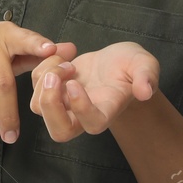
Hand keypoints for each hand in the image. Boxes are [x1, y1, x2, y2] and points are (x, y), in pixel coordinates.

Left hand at [30, 40, 159, 138]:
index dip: (81, 107)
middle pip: (59, 131)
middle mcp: (83, 115)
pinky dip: (43, 64)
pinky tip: (64, 52)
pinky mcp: (53, 90)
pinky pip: (36, 83)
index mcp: (107, 111)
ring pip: (39, 106)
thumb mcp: (145, 65)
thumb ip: (147, 77)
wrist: (116, 62)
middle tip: (54, 76)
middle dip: (50, 104)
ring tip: (67, 60)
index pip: (92, 124)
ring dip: (44, 78)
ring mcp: (65, 105)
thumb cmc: (132, 66)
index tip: (76, 82)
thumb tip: (146, 91)